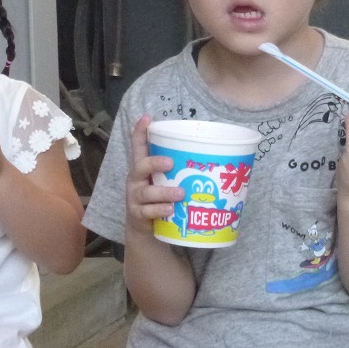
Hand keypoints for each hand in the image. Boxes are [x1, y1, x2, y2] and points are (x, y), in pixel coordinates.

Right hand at [125, 115, 182, 235]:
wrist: (146, 230)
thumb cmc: (161, 198)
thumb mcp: (166, 181)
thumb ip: (179, 170)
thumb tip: (212, 157)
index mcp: (144, 168)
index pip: (138, 146)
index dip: (140, 131)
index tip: (147, 117)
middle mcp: (136, 180)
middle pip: (140, 166)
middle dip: (154, 163)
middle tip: (171, 163)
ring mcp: (135, 197)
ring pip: (147, 192)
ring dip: (165, 192)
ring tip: (181, 193)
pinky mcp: (138, 214)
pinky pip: (147, 211)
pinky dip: (160, 210)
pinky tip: (171, 210)